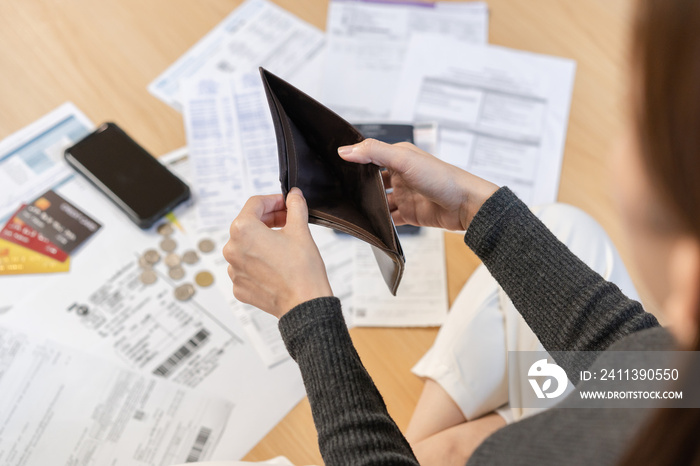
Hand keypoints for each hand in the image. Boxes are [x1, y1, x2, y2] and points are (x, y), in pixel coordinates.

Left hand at [223, 188, 332, 318]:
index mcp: (243, 230)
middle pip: (248, 224)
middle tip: (288, 220)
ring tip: (284, 244)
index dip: (273, 200)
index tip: (285, 203)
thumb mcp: (301, 230)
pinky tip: (277, 263)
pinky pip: (247, 266)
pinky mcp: (239, 286)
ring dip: (263, 241)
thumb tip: (294, 196)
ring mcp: (234, 270)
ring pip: (247, 246)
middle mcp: (232, 249)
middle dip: (269, 219)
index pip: (255, 204)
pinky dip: (260, 261)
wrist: (304, 305)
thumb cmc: (302, 271)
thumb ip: (295, 207)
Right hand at [338, 139, 498, 230]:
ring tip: (349, 210)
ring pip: (379, 202)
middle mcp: (400, 175)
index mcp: (399, 157)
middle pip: (372, 181)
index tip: (334, 165)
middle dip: (357, 186)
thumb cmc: (443, 177)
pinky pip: (390, 220)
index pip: (371, 156)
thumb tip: (345, 150)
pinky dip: (380, 223)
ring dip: (367, 206)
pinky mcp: (410, 214)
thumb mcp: (404, 159)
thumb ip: (374, 152)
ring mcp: (405, 196)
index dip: (354, 160)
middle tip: (337, 191)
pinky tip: (368, 225)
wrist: (467, 205)